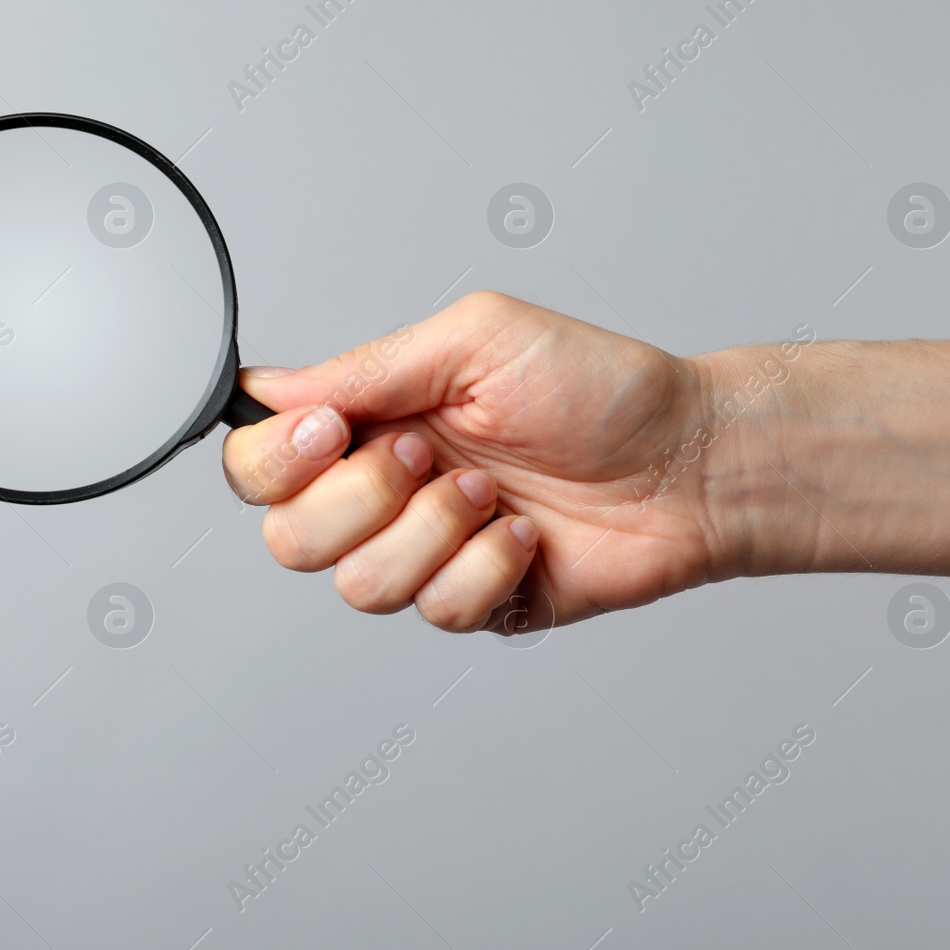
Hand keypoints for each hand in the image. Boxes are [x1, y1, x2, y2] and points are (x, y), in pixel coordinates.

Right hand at [221, 291, 730, 634]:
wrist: (688, 461)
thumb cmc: (597, 387)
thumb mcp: (475, 340)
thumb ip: (367, 367)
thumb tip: (270, 387)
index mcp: (373, 421)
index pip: (260, 463)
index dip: (274, 460)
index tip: (329, 433)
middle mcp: (385, 492)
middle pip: (290, 538)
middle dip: (360, 500)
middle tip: (426, 454)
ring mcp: (427, 552)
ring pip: (360, 586)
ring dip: (432, 532)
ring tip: (492, 492)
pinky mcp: (474, 602)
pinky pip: (439, 611)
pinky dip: (488, 566)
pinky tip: (526, 533)